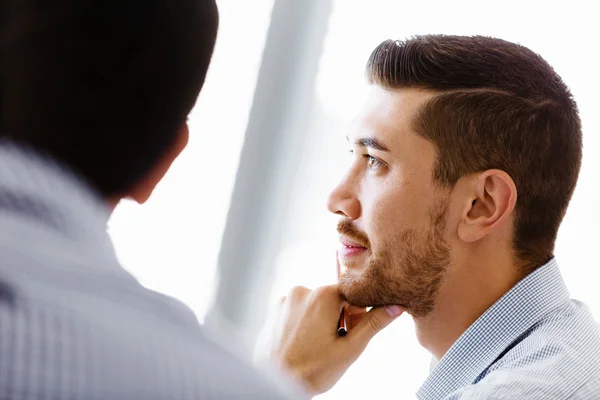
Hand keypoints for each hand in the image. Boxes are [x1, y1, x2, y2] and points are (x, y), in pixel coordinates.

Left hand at [259, 284, 403, 395]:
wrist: (273, 383)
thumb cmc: (311, 370)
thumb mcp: (350, 349)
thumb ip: (374, 323)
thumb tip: (396, 306)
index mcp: (323, 295)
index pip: (354, 294)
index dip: (357, 314)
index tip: (351, 332)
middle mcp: (303, 290)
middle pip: (334, 298)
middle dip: (339, 317)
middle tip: (335, 343)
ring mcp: (286, 299)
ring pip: (316, 305)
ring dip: (322, 320)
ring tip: (318, 346)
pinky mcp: (275, 309)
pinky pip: (299, 310)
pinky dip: (305, 322)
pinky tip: (304, 343)